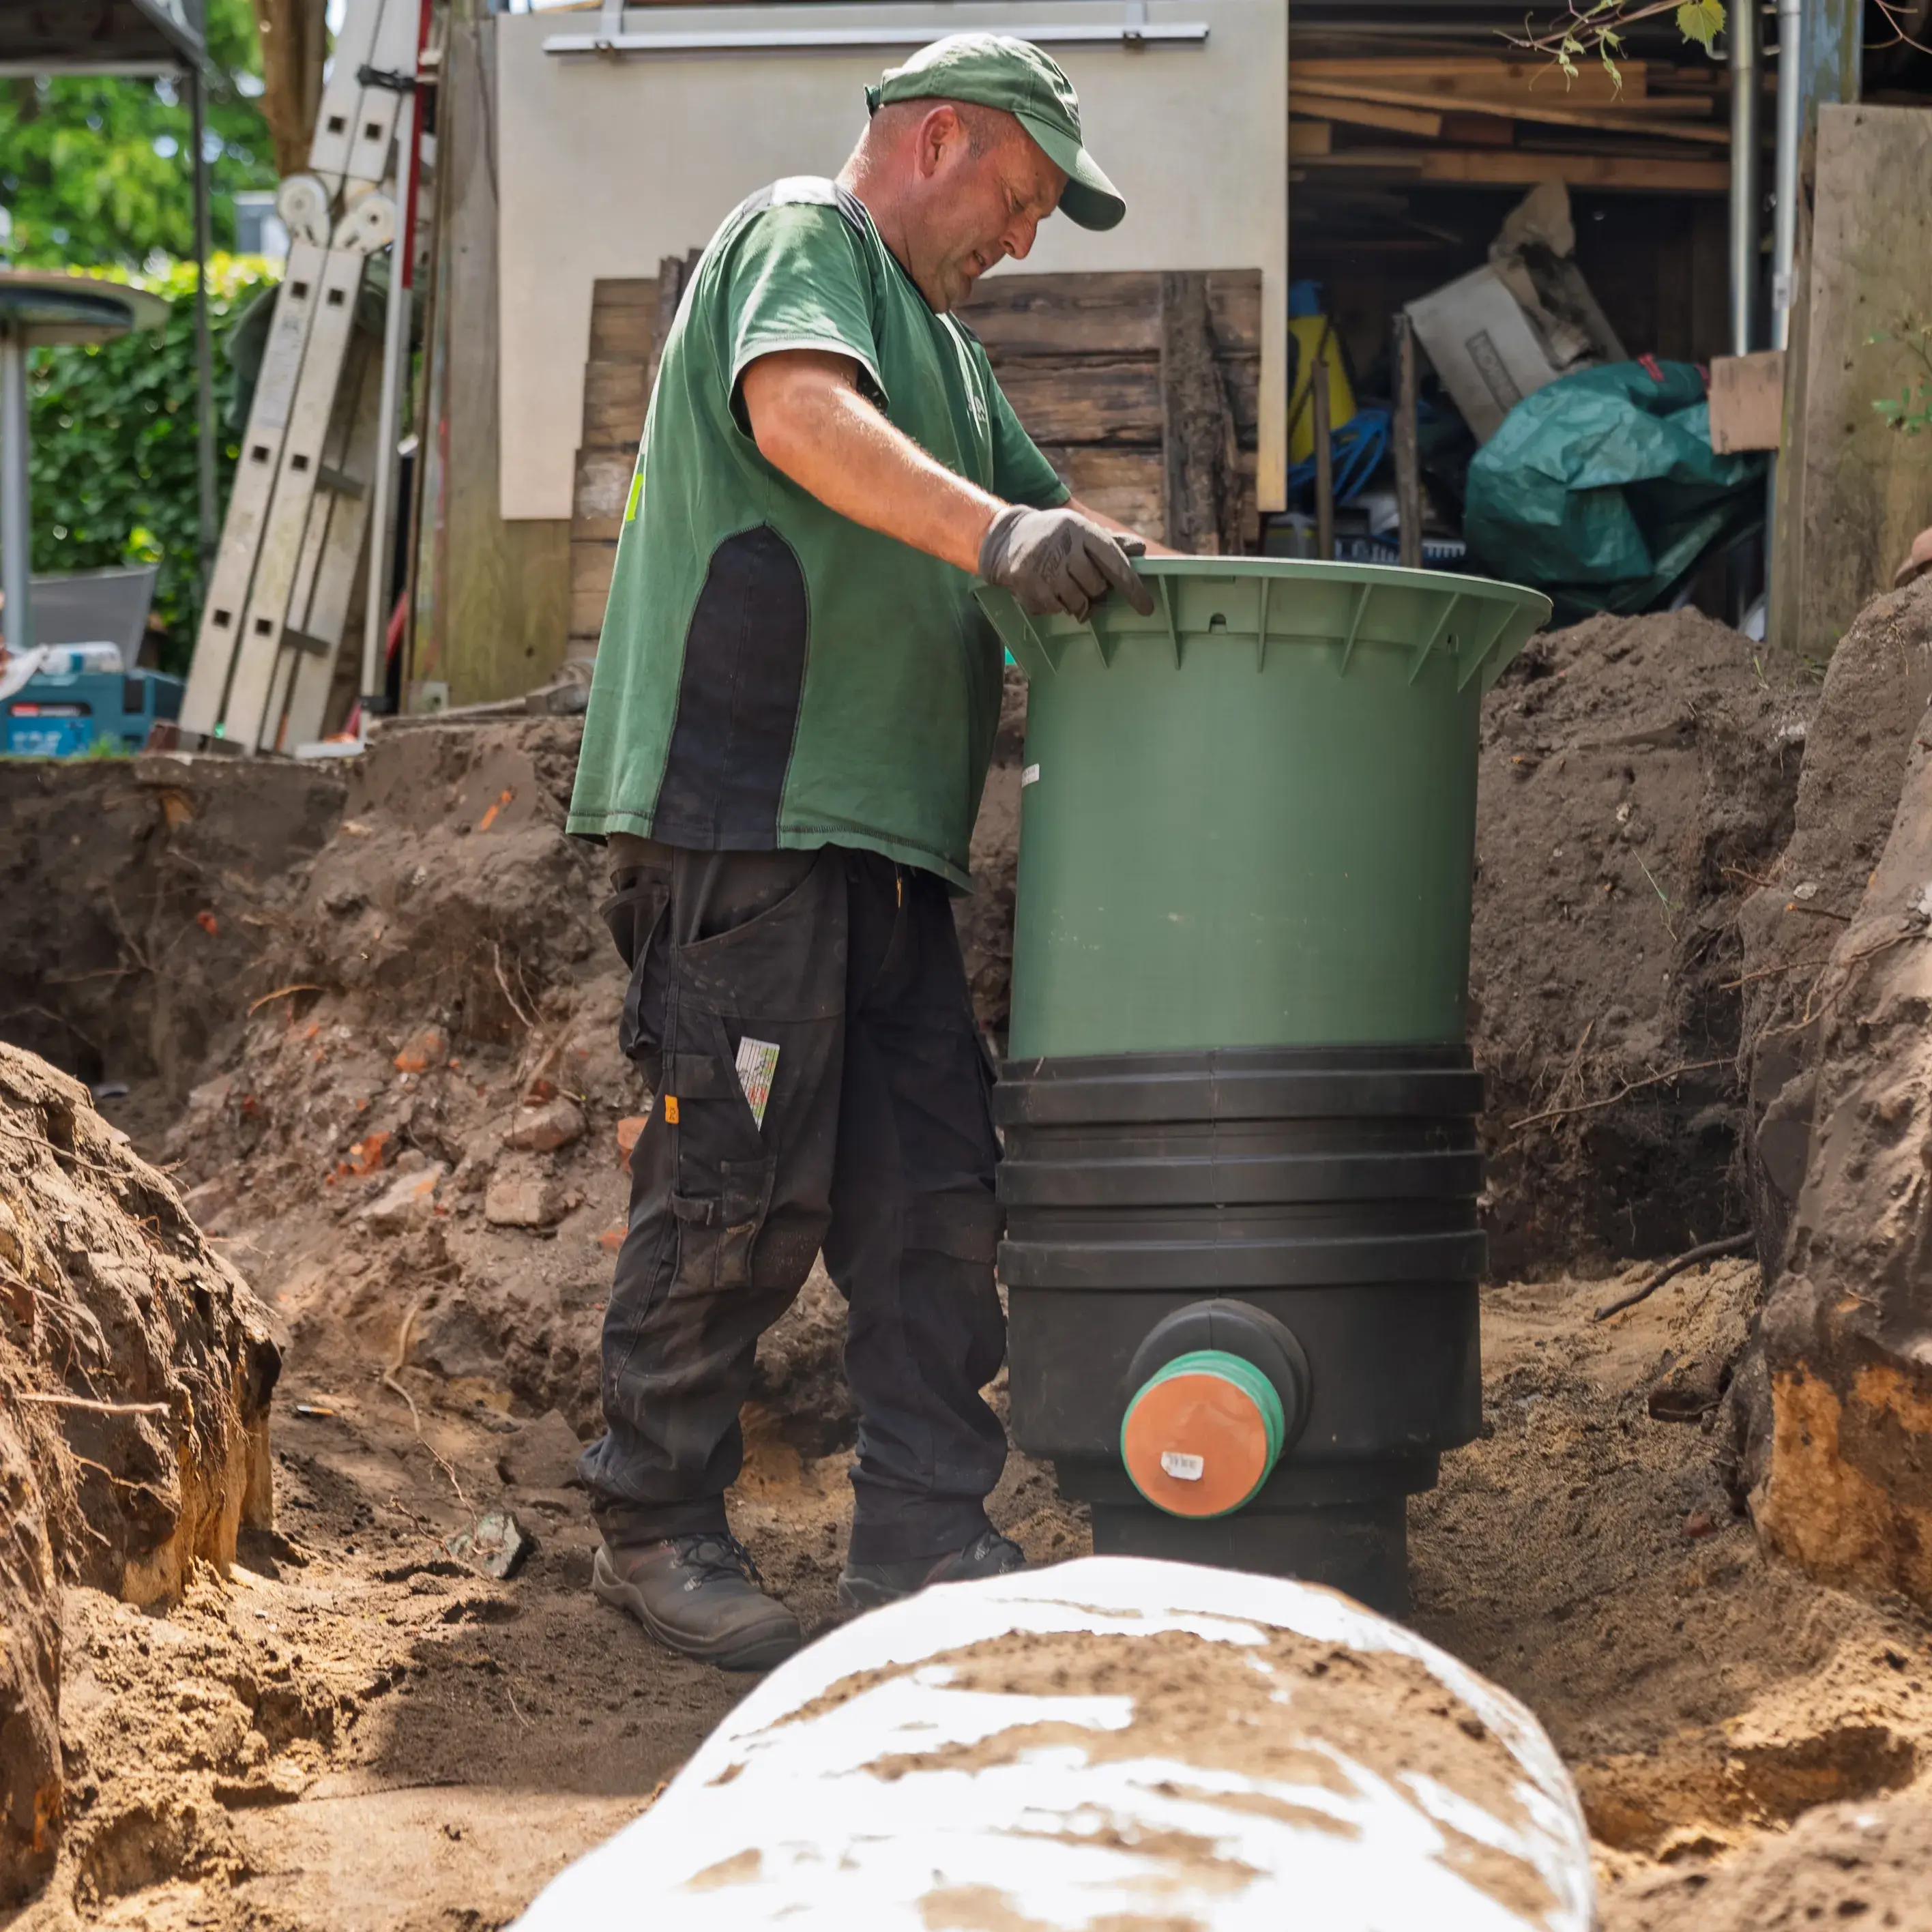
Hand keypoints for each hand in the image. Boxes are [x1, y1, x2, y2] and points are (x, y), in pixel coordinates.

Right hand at [977, 505, 1156, 619]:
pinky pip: (1055, 610)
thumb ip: (1109, 542)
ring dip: (1075, 601)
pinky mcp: (1028, 585)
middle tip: (1082, 583)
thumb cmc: (1052, 535)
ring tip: (1063, 586)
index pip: (1114, 562)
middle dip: (1094, 591)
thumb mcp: (1079, 530)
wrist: (1005, 537)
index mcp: (1080, 530)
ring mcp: (1045, 567)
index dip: (1132, 587)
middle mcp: (1063, 546)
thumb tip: (1140, 549)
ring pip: (1077, 603)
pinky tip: (1046, 589)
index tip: (1146, 607)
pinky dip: (1055, 606)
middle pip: (1096, 587)